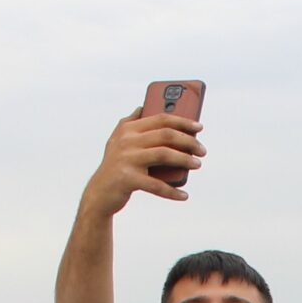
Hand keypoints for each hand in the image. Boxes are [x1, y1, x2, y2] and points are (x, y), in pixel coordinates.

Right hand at [81, 108, 204, 215]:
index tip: (199, 127)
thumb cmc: (114, 166)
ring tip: (197, 164)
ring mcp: (127, 159)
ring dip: (185, 160)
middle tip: (202, 150)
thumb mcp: (118, 141)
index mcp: (128, 129)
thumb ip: (129, 123)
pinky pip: (156, 185)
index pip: (161, 119)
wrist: (99, 193)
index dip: (182, 121)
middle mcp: (126, 141)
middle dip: (188, 141)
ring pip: (164, 155)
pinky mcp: (128, 179)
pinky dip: (172, 191)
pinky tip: (184, 194)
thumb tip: (142, 107)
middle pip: (166, 135)